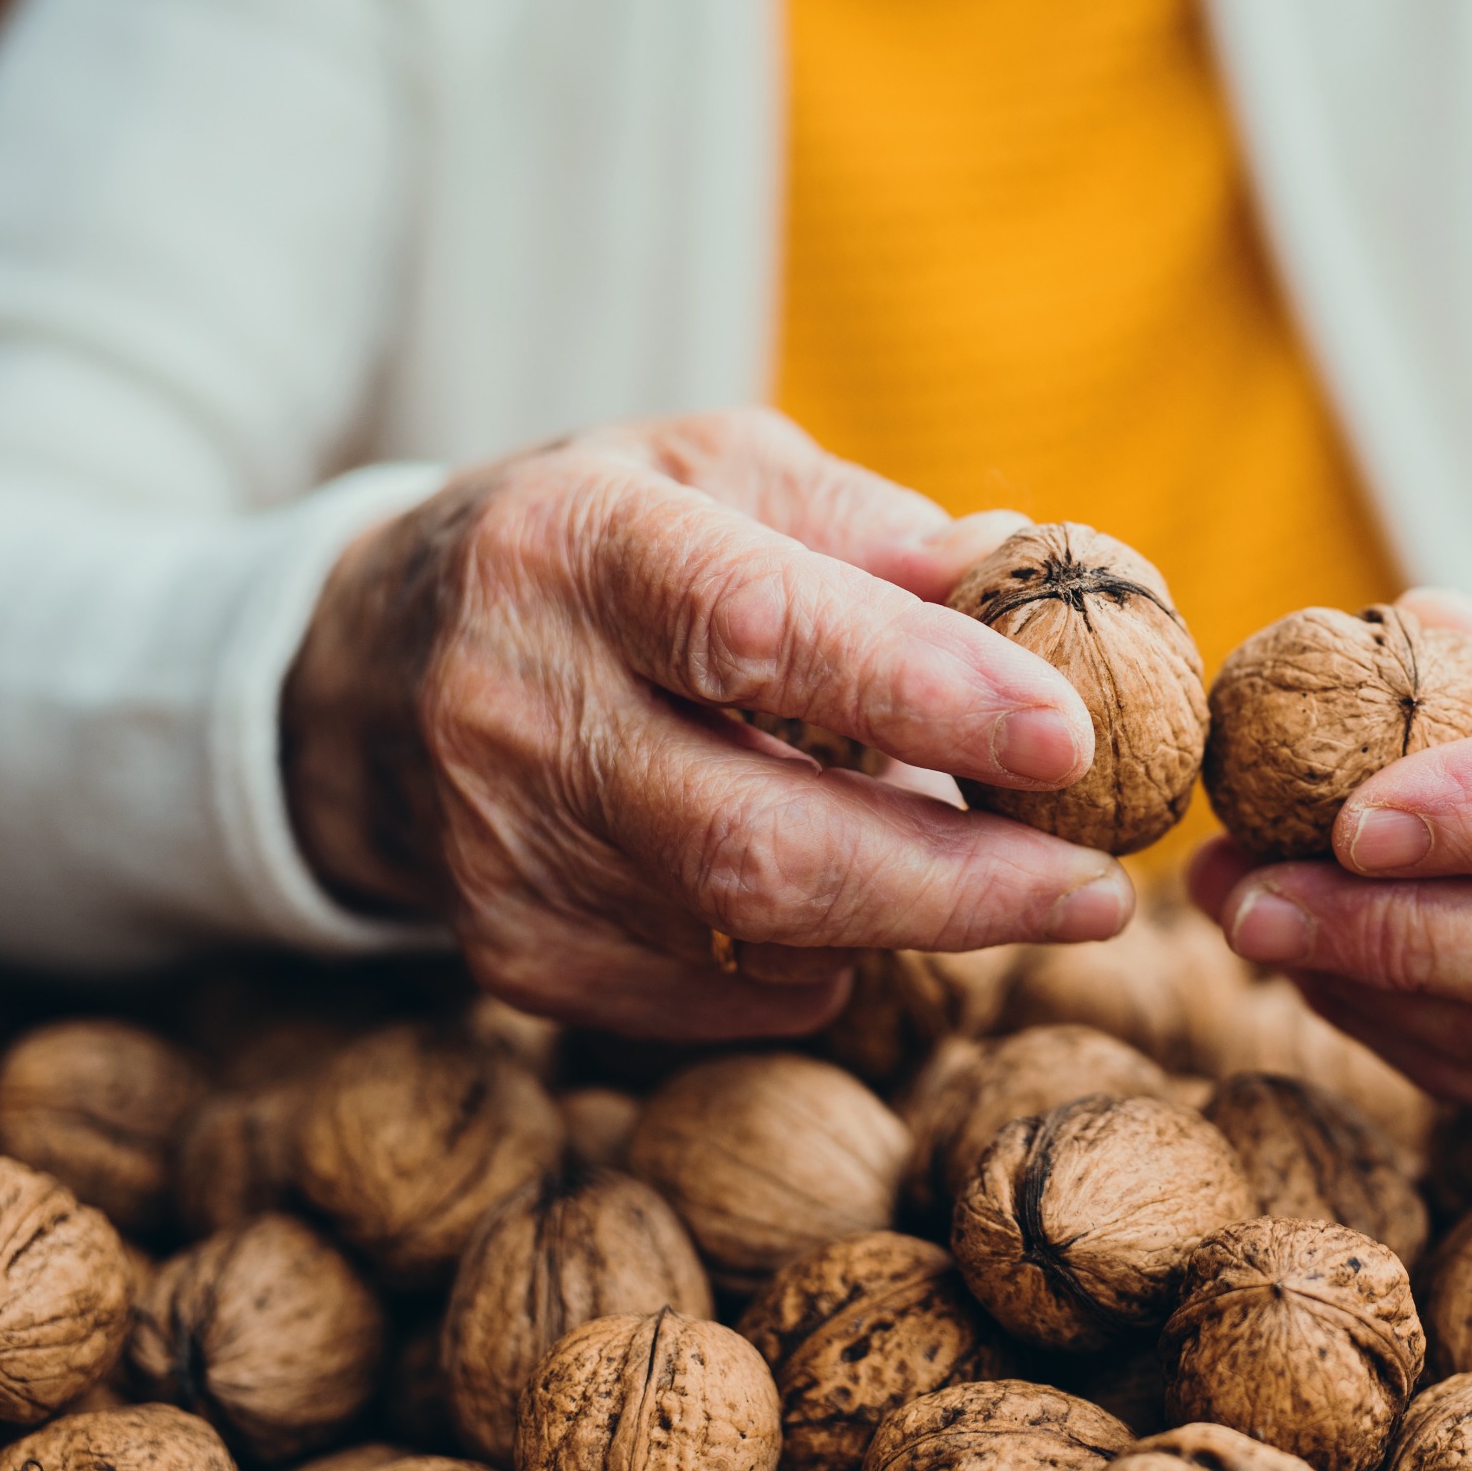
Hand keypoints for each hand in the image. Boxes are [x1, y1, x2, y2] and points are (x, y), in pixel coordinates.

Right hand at [281, 409, 1133, 1038]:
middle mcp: (517, 704)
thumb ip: (868, 524)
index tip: (1069, 735)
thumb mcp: (713, 473)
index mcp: (577, 547)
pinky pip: (723, 997)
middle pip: (760, 839)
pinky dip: (823, 959)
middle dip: (958, 881)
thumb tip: (1022, 573)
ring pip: (752, 933)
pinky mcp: (516, 955)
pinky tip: (852, 902)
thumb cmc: (600, 550)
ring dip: (912, 916)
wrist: (373, 672)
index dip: (923, 690)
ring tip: (1003, 874)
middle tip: (1098, 886)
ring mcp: (504, 849)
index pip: (756, 626)